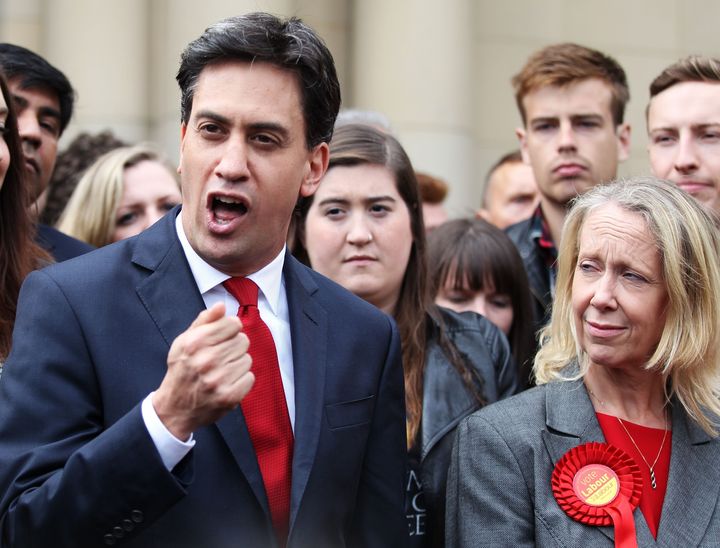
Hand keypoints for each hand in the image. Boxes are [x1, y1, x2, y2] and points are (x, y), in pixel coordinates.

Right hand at [153, 302, 254, 439]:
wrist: (174, 408)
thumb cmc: (182, 370)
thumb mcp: (184, 342)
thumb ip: (204, 321)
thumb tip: (222, 306)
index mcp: (195, 343)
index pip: (233, 324)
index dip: (230, 330)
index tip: (223, 338)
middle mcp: (206, 360)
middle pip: (243, 341)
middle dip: (233, 347)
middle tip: (220, 358)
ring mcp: (218, 380)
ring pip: (247, 359)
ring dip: (237, 364)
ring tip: (222, 371)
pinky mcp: (229, 396)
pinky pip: (250, 377)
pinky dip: (241, 380)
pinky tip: (226, 383)